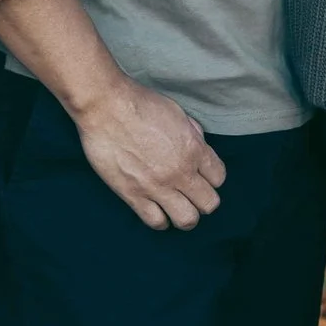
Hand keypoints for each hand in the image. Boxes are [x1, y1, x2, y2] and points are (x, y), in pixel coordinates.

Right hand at [72, 78, 226, 231]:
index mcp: (194, 148)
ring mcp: (158, 186)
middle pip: (209, 203)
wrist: (106, 107)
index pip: (219, 177)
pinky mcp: (133, 196)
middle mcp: (180, 172)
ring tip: (177, 208)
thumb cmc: (140, 103)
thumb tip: (197, 145)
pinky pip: (156, 222)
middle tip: (192, 194)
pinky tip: (158, 212)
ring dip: (186, 216)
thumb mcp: (177, 112)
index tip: (202, 176)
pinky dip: (161, 221)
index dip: (212, 178)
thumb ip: (192, 133)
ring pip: (187, 220)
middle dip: (203, 200)